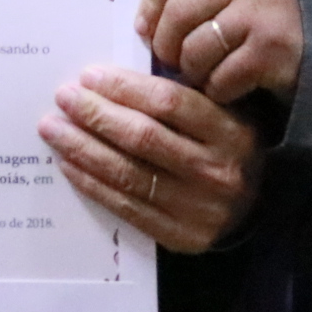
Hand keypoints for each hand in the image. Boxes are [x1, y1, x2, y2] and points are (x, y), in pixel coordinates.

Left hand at [39, 67, 261, 254]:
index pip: (169, 103)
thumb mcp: (225, 115)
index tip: (89, 76)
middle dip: (96, 114)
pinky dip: (92, 183)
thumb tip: (115, 78)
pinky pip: (126, 207)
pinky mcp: (180, 235)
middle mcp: (216, 170)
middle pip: (143, 137)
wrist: (258, 209)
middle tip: (64, 97)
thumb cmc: (228, 149)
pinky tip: (68, 164)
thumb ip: (183, 98)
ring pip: (129, 173)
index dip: (124, 87)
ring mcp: (198, 208)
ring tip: (54, 129)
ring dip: (83, 149)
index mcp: (230, 132)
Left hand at [138, 0, 305, 103]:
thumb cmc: (278, 17)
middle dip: (167, 46)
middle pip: (177, 13)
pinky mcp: (271, 51)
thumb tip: (144, 23)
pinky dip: (219, 90)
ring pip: (195, 50)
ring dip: (193, 72)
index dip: (150, 2)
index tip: (145, 29)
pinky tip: (231, 87)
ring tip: (206, 74)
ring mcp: (260, 14)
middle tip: (175, 62)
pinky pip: (220, 78)